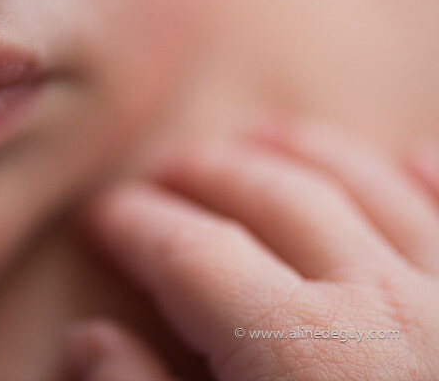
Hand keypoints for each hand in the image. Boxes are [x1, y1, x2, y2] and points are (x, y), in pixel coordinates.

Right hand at [68, 120, 438, 380]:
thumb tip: (87, 338)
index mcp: (299, 354)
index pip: (192, 254)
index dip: (133, 226)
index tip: (96, 215)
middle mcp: (385, 306)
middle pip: (276, 200)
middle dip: (208, 175)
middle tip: (164, 172)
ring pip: (369, 186)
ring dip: (305, 152)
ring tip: (258, 137)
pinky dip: (432, 176)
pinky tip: (409, 152)